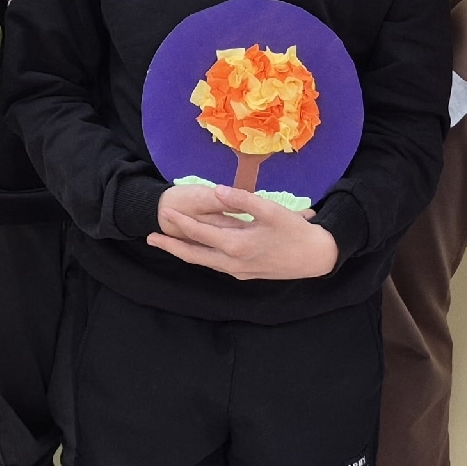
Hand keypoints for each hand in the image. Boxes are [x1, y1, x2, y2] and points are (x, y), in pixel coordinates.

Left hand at [149, 183, 340, 280]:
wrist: (316, 258)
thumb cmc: (295, 231)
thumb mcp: (271, 210)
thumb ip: (242, 199)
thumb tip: (217, 191)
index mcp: (236, 245)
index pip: (199, 233)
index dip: (180, 222)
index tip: (164, 213)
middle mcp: (232, 262)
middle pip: (194, 255)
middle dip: (171, 246)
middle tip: (150, 238)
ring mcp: (239, 271)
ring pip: (205, 262)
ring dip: (185, 253)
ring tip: (169, 245)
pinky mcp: (246, 274)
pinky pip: (217, 265)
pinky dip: (203, 257)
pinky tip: (201, 251)